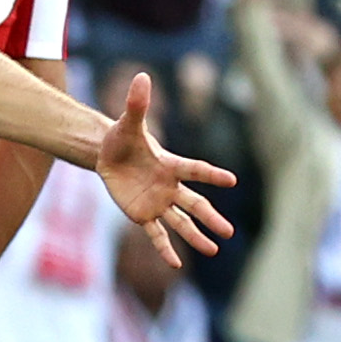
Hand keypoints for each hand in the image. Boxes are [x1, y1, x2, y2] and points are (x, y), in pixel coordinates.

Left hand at [94, 73, 236, 266]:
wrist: (108, 155)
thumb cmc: (123, 138)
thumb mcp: (127, 123)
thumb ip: (137, 104)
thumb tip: (142, 76)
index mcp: (169, 164)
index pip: (194, 170)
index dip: (211, 175)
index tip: (232, 180)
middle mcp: (169, 186)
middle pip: (194, 203)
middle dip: (210, 217)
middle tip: (229, 231)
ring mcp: (157, 202)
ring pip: (180, 221)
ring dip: (195, 236)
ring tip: (214, 250)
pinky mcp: (142, 215)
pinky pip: (156, 233)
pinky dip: (165, 248)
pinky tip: (176, 265)